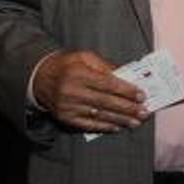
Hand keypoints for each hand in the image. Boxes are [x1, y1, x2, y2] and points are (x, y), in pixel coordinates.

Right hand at [32, 50, 146, 132]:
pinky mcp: (65, 118)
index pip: (108, 84)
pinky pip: (88, 125)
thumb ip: (105, 66)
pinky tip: (118, 127)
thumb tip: (126, 77)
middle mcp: (72, 91)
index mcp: (78, 73)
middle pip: (106, 102)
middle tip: (144, 112)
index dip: (126, 91)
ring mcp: (68, 107)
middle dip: (128, 108)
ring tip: (136, 122)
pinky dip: (104, 127)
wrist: (39, 78)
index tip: (141, 96)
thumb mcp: (84, 57)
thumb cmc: (67, 65)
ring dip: (120, 120)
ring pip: (99, 115)